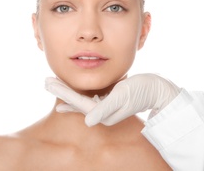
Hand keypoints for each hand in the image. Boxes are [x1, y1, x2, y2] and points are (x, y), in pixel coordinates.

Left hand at [45, 73, 180, 126]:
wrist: (157, 90)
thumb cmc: (141, 90)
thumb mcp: (123, 97)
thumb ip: (105, 109)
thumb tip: (87, 122)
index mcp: (103, 113)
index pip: (77, 101)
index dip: (62, 92)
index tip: (48, 82)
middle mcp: (103, 114)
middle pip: (76, 102)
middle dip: (61, 92)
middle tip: (46, 82)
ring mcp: (106, 108)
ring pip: (81, 101)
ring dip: (68, 93)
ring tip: (55, 86)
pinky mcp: (111, 102)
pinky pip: (90, 100)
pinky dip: (80, 96)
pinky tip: (75, 96)